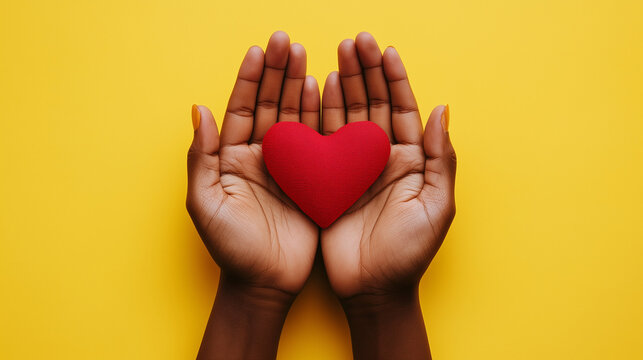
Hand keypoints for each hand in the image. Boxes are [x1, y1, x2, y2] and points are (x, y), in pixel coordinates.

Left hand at [186, 31, 319, 358]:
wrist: (264, 283)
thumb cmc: (231, 249)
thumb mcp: (206, 204)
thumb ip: (201, 157)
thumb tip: (199, 110)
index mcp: (232, 158)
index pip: (242, 109)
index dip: (250, 80)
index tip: (260, 50)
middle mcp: (260, 156)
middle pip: (269, 105)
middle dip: (277, 72)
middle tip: (286, 41)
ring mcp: (287, 166)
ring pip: (293, 117)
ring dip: (298, 85)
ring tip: (304, 54)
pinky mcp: (311, 180)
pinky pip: (316, 142)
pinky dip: (320, 115)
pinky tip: (323, 90)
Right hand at [320, 33, 455, 358]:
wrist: (373, 289)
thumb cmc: (409, 252)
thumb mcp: (436, 205)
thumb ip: (442, 157)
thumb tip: (442, 109)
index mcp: (412, 161)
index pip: (404, 110)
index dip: (396, 79)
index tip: (386, 50)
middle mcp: (381, 158)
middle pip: (374, 105)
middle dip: (367, 71)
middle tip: (357, 40)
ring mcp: (353, 167)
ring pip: (348, 116)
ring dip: (344, 84)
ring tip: (337, 54)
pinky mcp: (328, 180)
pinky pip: (324, 141)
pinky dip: (320, 115)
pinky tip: (318, 89)